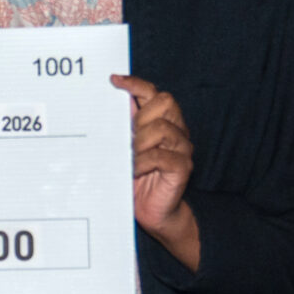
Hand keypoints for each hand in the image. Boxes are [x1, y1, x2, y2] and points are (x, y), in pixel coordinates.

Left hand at [111, 75, 198, 270]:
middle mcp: (176, 131)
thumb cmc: (137, 180)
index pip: (155, 94)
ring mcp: (181, 148)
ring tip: (129, 158)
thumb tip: (111, 104)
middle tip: (128, 138)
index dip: (136, 84)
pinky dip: (143, 162)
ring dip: (140, 142)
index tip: (114, 80)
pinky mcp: (182, 167)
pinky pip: (162, 156)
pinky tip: (134, 171)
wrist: (153, 212)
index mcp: (162, 122)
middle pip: (165, 102)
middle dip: (141, 116)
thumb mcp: (125, 150)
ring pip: (162, 127)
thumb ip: (123, 128)